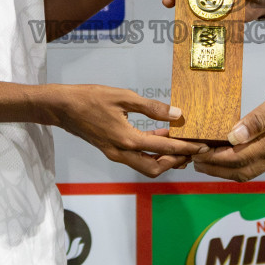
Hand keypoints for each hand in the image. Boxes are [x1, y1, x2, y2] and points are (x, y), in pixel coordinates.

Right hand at [47, 84, 205, 177]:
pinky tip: (160, 137)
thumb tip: (177, 114)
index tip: (202, 146)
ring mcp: (114, 154)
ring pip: (145, 166)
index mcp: (127, 139)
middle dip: (176, 162)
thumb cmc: (90, 98)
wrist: (62, 108)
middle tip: (193, 151)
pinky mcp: (110, 151)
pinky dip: (151, 152)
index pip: (164, 147)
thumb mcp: (123, 96)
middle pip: (155, 168)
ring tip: (181, 148)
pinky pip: (136, 158)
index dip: (186, 148)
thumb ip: (151, 107)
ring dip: (164, 160)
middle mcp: (121, 152)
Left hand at [193, 73, 264, 181]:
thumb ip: (258, 119)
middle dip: (216, 168)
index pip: (239, 157)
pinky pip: (255, 166)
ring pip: (248, 172)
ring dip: (225, 170)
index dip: (216, 158)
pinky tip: (226, 157)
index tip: (197, 153)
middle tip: (194, 160)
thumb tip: (233, 136)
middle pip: (241, 171)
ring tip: (205, 162)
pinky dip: (237, 166)